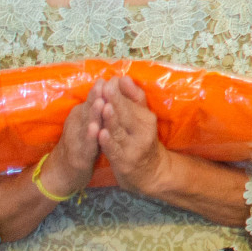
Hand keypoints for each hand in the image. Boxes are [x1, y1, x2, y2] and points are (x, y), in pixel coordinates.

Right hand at [41, 87, 105, 195]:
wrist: (64, 171)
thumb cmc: (82, 144)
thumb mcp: (88, 123)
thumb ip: (96, 108)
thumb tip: (107, 88)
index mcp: (81, 115)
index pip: (92, 100)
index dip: (101, 89)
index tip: (110, 76)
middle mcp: (76, 124)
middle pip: (87, 108)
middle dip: (96, 96)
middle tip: (104, 82)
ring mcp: (76, 139)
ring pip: (85, 124)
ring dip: (93, 113)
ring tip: (102, 102)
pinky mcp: (78, 155)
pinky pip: (85, 144)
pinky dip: (90, 136)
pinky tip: (96, 129)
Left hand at [92, 76, 168, 197]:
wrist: (150, 172)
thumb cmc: (141, 140)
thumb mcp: (142, 119)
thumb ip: (134, 98)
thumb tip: (123, 78)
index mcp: (146, 119)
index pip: (132, 103)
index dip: (120, 92)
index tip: (110, 80)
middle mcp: (142, 132)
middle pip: (126, 115)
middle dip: (116, 101)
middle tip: (106, 88)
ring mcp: (133, 148)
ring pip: (119, 132)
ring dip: (112, 120)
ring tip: (105, 107)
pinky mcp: (124, 162)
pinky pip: (115, 150)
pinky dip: (108, 142)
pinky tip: (101, 134)